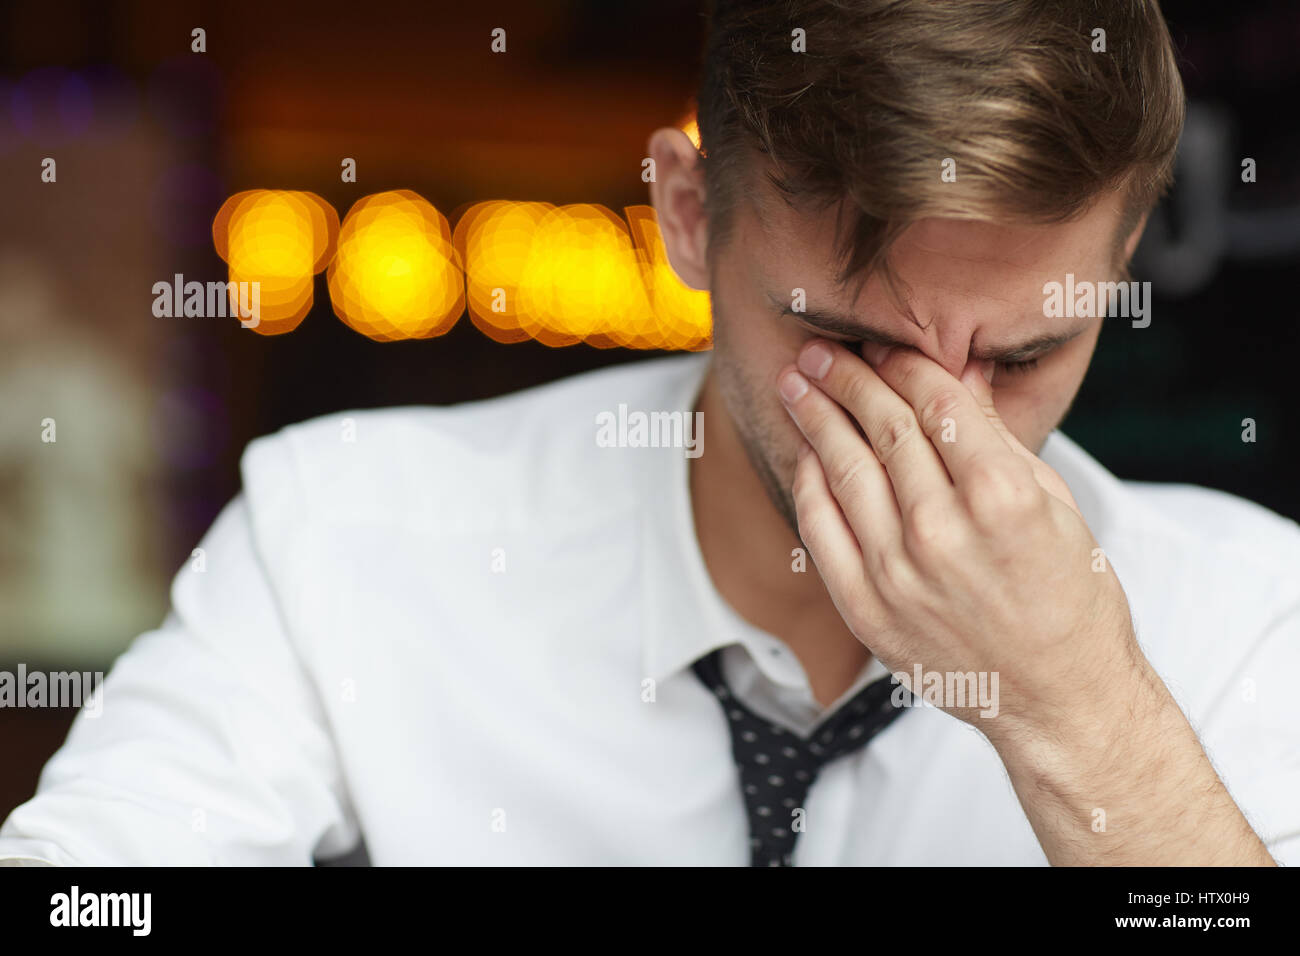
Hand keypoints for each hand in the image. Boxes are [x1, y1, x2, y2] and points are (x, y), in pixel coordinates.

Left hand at [776, 338, 1140, 741]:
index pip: (936, 404)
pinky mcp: (867, 610)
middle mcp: (943, 531)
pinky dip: (809, 484)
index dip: (903, 364)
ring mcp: (897, 573)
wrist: (1060, 698)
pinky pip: (822, 530)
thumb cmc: (1071, 599)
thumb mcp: (1054, 504)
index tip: (882, 344)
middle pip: (883, 429)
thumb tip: (961, 370)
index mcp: (1002, 498)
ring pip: (844, 471)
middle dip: (847, 379)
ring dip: (815, 418)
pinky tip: (804, 452)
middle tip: (820, 350)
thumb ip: (996, 436)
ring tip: (796, 383)